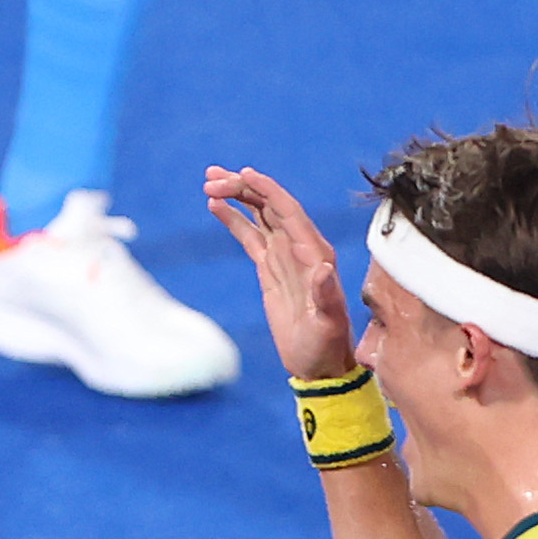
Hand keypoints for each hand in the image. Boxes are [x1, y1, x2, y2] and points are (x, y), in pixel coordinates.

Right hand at [199, 166, 356, 381]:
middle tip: (211, 179)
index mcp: (315, 253)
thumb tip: (321, 266)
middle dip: (243, 188)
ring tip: (209, 183)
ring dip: (237, 196)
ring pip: (259, 215)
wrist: (318, 364)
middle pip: (270, 206)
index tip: (241, 174)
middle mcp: (301, 247)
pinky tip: (217, 206)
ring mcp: (284, 256)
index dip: (266, 189)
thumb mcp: (327, 323)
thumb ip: (326, 294)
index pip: (288, 210)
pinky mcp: (270, 268)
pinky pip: (251, 235)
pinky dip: (235, 218)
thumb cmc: (325, 345)